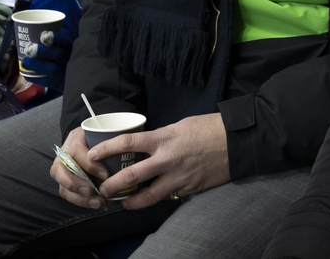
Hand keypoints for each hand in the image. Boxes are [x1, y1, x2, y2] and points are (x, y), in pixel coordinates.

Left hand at [21, 30, 73, 90]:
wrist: (78, 78)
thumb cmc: (66, 58)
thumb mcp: (67, 48)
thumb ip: (55, 42)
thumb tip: (34, 31)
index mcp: (70, 47)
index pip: (64, 41)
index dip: (54, 38)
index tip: (43, 35)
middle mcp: (68, 59)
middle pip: (57, 54)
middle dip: (41, 51)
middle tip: (29, 49)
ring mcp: (63, 72)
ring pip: (50, 68)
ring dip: (35, 65)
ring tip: (25, 61)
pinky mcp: (58, 83)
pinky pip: (45, 80)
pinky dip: (33, 77)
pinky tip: (26, 72)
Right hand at [52, 127, 109, 208]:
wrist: (93, 141)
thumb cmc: (103, 138)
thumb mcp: (108, 134)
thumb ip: (114, 142)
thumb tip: (130, 155)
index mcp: (75, 138)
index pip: (76, 151)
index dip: (89, 165)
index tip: (106, 174)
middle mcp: (64, 153)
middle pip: (61, 171)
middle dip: (78, 184)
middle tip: (94, 192)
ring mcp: (61, 168)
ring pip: (62, 185)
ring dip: (79, 197)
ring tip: (98, 202)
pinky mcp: (63, 181)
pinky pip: (66, 194)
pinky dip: (81, 201)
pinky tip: (96, 204)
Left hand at [89, 113, 229, 209]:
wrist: (237, 141)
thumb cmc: (209, 128)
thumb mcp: (181, 126)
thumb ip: (161, 138)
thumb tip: (146, 148)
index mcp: (164, 138)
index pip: (127, 143)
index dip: (106, 149)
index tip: (92, 154)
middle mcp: (168, 159)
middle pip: (131, 176)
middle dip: (112, 185)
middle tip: (102, 189)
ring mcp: (179, 177)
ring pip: (147, 197)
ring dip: (130, 202)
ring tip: (123, 203)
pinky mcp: (189, 189)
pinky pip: (168, 196)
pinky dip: (158, 198)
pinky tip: (153, 197)